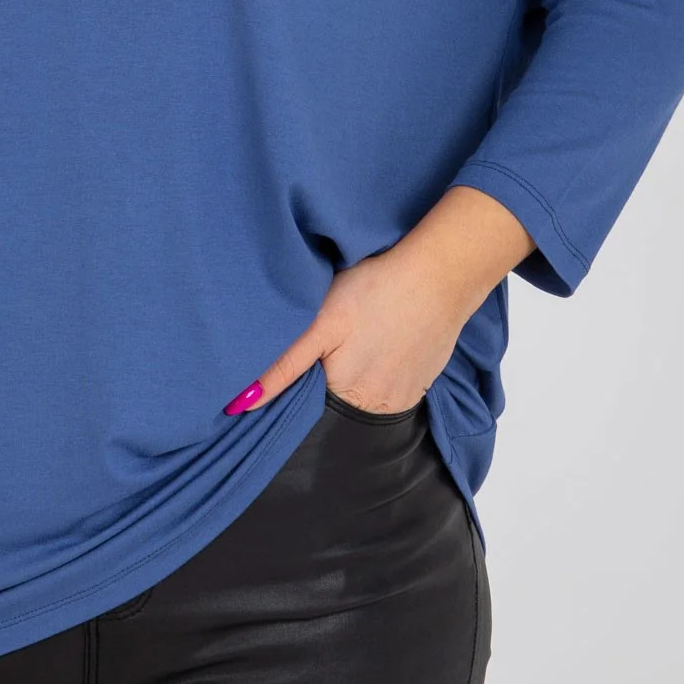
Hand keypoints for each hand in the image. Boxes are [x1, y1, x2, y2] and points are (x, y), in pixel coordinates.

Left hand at [223, 245, 470, 416]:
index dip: (292, 388)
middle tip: (331, 343)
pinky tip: (381, 345)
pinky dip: (380, 374)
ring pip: (363, 398)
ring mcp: (402, 398)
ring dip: (354, 380)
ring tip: (358, 342)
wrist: (440, 276)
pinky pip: (390, 392)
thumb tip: (242, 402)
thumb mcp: (320, 324)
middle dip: (324, 381)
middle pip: (335, 402)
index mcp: (344, 394)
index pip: (305, 404)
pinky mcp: (421, 385)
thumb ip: (284, 366)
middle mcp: (374, 407)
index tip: (291, 366)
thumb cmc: (375, 290)